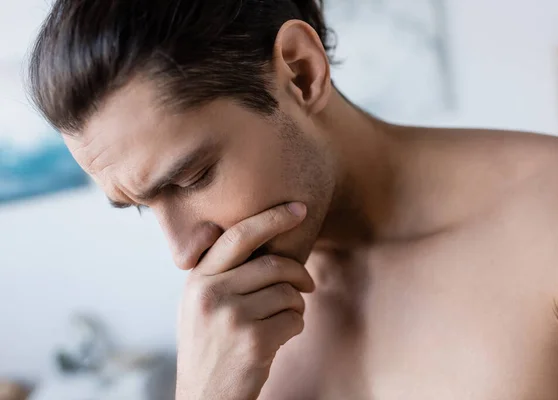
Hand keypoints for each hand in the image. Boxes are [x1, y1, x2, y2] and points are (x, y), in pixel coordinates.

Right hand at [176, 203, 314, 399]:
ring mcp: (231, 317)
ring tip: (283, 320)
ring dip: (296, 306)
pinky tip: (279, 338)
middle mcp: (211, 294)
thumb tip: (255, 232)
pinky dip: (295, 327)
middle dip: (299, 272)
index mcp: (198, 280)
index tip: (299, 209)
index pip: (238, 236)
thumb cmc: (208, 346)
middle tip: (308, 285)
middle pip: (273, 264)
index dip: (272, 218)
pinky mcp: (253, 341)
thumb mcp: (198, 304)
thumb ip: (219, 272)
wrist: (204, 397)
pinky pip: (294, 319)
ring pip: (287, 293)